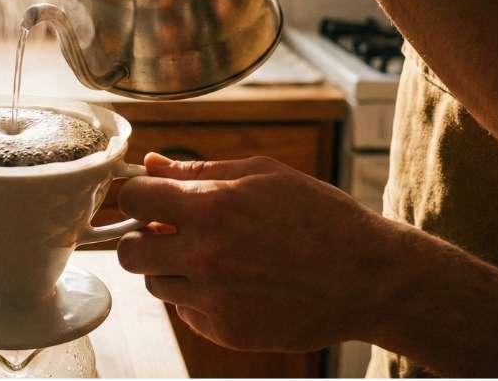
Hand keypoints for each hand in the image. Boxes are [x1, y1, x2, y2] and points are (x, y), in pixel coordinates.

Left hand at [117, 153, 399, 351]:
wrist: (369, 277)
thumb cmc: (320, 217)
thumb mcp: (262, 175)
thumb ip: (199, 170)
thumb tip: (151, 164)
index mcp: (210, 208)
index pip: (132, 199)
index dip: (136, 195)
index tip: (147, 199)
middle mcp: (204, 257)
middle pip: (128, 252)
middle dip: (140, 238)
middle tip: (166, 233)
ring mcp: (213, 300)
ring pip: (155, 284)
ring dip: (170, 270)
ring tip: (211, 258)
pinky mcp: (226, 332)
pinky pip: (186, 313)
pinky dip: (199, 300)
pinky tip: (234, 285)